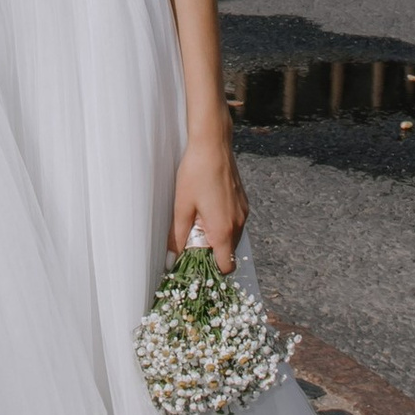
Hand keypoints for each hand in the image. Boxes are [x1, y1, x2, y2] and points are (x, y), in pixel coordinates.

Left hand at [171, 128, 247, 275]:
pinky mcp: (243, 202)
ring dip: (216, 237)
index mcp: (223, 230)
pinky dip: (223, 224)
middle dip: (211, 252)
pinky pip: (235, 222)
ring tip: (198, 219)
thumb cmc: (195, 173)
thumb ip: (177, 237)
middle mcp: (238, 224)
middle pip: (229, 253)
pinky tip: (207, 208)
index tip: (196, 262)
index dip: (212, 270)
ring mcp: (243, 212)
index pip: (227, 267)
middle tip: (191, 237)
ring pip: (232, 238)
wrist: (213, 144)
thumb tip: (171, 259)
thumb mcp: (181, 206)